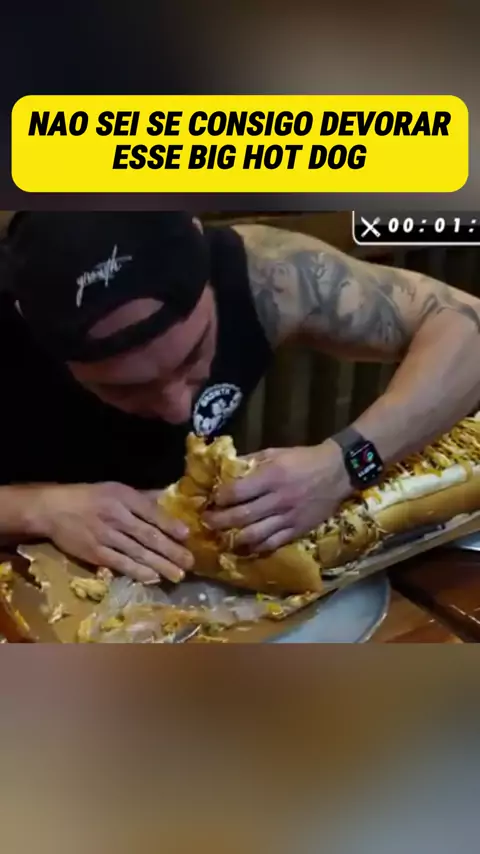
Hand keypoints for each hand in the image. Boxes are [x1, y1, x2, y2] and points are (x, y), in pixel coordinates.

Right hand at [33, 482, 192, 583]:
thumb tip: (168, 498)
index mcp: (123, 497)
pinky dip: (137, 571)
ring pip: (138, 552)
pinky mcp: (95, 553)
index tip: (187, 536)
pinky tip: (152, 577)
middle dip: (171, 550)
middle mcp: (116, 516)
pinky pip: (120, 563)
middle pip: (148, 536)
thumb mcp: (115, 488)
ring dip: (160, 565)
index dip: (170, 524)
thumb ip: (141, 497)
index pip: (151, 512)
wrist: (53, 509)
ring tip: (178, 575)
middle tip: (190, 562)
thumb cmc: (88, 497)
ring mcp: (106, 536)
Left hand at [204, 441, 350, 552]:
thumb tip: (224, 469)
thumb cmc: (303, 459)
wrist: (338, 472)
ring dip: (233, 538)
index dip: (219, 497)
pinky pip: (272, 543)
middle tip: (207, 521)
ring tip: (222, 536)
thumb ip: (250, 462)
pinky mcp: (298, 530)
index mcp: (272, 476)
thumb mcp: (275, 453)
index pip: (237, 491)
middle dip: (219, 520)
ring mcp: (289, 517)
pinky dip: (255, 546)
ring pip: (254, 534)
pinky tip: (245, 545)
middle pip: (241, 516)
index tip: (211, 499)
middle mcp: (279, 499)